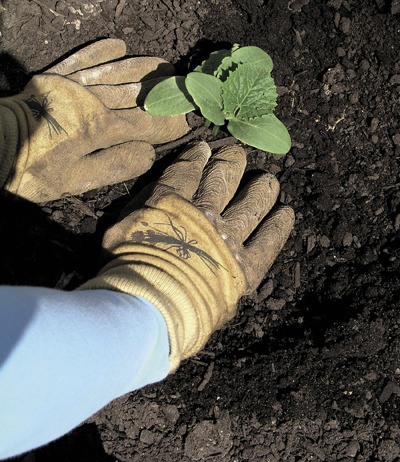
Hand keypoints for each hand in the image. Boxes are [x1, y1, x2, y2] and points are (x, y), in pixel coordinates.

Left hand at [0, 39, 187, 201]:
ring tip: (162, 64)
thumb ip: (114, 165)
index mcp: (99, 127)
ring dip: (140, 68)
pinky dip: (101, 51)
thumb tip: (148, 153)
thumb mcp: (75, 180)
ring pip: (114, 72)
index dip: (166, 124)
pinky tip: (118, 44)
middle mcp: (91, 101)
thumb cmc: (34, 169)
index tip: (185, 123)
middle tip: (183, 87)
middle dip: (161, 92)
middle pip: (134, 94)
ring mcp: (73, 85)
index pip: (144, 124)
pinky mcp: (56, 78)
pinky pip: (83, 59)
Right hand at [81, 142, 293, 370]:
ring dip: (261, 190)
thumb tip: (158, 194)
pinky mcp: (246, 267)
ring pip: (251, 205)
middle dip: (230, 165)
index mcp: (171, 204)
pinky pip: (268, 241)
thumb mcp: (117, 231)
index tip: (204, 149)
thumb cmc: (126, 270)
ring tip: (269, 180)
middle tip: (238, 154)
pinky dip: (278, 226)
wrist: (153, 303)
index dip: (195, 158)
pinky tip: (287, 212)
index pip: (185, 173)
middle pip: (222, 181)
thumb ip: (139, 210)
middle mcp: (204, 214)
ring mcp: (228, 239)